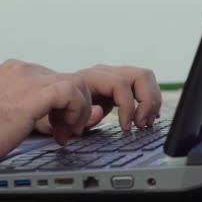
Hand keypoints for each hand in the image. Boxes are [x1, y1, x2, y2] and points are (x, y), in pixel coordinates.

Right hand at [0, 60, 93, 164]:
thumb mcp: (7, 112)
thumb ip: (30, 108)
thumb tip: (55, 119)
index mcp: (16, 72)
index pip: (58, 80)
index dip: (66, 105)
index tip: (61, 128)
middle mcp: (23, 70)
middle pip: (71, 80)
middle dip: (76, 108)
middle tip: (68, 132)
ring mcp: (27, 79)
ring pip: (77, 83)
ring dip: (79, 111)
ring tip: (66, 133)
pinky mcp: (32, 95)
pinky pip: (70, 92)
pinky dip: (75, 112)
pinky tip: (63, 131)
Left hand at [35, 64, 161, 133]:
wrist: (49, 101)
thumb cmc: (51, 111)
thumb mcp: (58, 118)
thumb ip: (79, 117)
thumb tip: (100, 112)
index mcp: (90, 78)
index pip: (120, 84)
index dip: (128, 106)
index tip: (126, 128)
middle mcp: (105, 73)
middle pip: (141, 76)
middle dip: (147, 102)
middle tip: (141, 125)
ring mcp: (114, 76)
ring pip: (146, 78)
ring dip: (152, 101)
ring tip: (145, 123)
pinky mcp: (120, 85)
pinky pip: (144, 86)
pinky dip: (149, 102)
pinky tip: (145, 119)